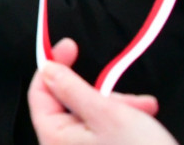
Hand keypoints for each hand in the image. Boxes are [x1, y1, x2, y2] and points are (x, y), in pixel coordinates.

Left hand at [28, 38, 172, 144]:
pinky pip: (101, 131)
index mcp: (53, 137)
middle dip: (101, 92)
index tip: (70, 47)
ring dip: (117, 106)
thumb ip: (73, 88)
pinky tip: (144, 118)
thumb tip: (48, 69)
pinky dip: (122, 122)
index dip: (54, 66)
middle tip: (126, 94)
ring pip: (89, 116)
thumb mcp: (107, 113)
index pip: (39, 92)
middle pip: (69, 103)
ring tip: (144, 110)